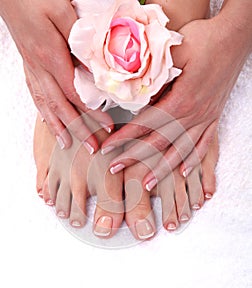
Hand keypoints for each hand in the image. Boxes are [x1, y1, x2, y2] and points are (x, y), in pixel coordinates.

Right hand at [0, 0, 112, 150]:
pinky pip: (35, 94)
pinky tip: (48, 120)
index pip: (75, 94)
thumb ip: (79, 41)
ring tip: (67, 144)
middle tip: (92, 147)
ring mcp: (31, 68)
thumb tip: (95, 68)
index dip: (91, 113)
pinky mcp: (28, 65)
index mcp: (50, 56)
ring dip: (58, 127)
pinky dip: (43, 111)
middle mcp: (39, 68)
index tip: (106, 126)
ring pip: (45, 104)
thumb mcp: (63, 12)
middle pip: (60, 107)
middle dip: (77, 129)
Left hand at [101, 14, 250, 189]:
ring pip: (180, 150)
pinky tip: (184, 173)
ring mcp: (205, 118)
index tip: (107, 148)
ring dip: (162, 169)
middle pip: (159, 143)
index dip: (124, 138)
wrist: (235, 38)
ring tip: (146, 184)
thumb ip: (155, 76)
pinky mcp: (213, 117)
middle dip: (135, 157)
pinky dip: (193, 160)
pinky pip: (203, 144)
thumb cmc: (206, 40)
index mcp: (180, 100)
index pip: (145, 125)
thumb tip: (136, 94)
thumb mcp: (174, 51)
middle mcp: (193, 115)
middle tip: (114, 169)